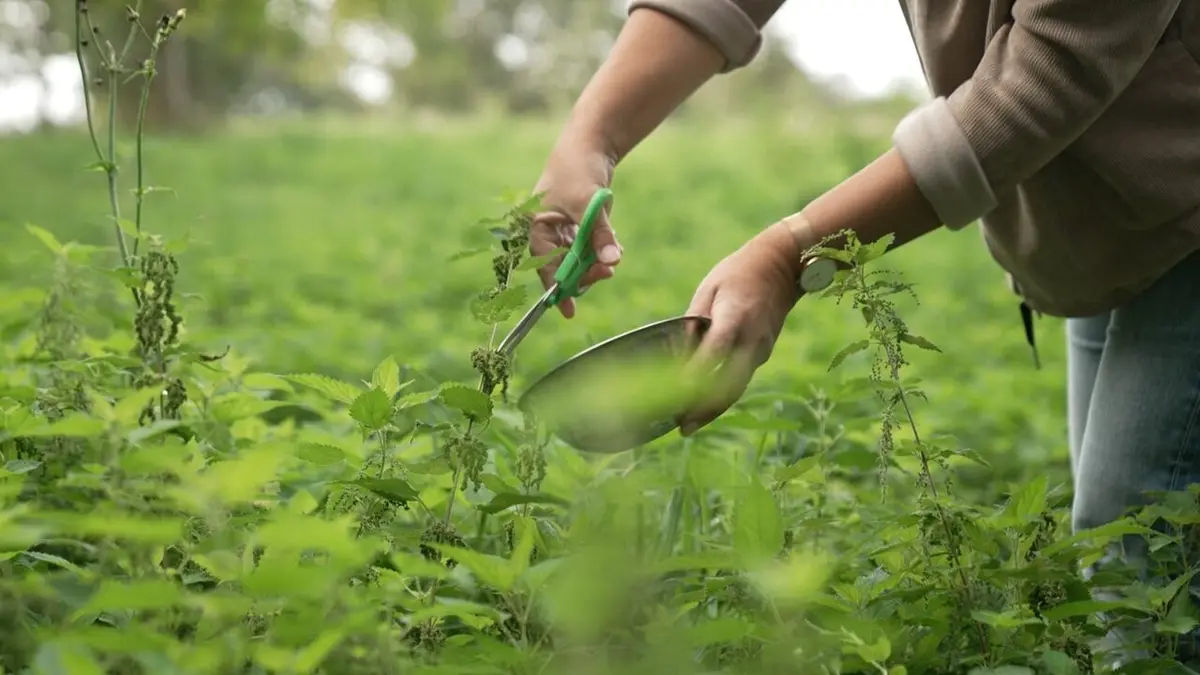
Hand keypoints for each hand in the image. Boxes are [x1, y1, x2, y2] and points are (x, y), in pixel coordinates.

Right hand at [529, 140, 623, 318]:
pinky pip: (591, 251)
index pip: (544, 266)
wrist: (590, 146)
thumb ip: (600, 235)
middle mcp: (548, 235)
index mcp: (537, 229)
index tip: (569, 310)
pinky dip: (604, 254)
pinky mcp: (580, 229)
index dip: (556, 289)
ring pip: (579, 262)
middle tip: (608, 273)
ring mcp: (565, 233)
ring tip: (615, 259)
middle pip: (564, 268)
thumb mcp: (589, 204)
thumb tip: (612, 262)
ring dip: (597, 265)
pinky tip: (616, 250)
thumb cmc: (578, 171)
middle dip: (586, 274)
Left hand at [676, 222, 803, 435]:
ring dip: (713, 409)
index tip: (674, 393)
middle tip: (681, 427)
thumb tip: (677, 356)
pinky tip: (702, 406)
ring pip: (737, 387)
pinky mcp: (763, 353)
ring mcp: (761, 348)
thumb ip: (692, 323)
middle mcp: (751, 338)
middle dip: (705, 408)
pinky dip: (722, 395)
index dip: (695, 374)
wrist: (782, 267)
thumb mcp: (708, 289)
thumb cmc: (737, 274)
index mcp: (734, 316)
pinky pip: (741, 379)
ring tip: (687, 425)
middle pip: (730, 383)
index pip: (714, 351)